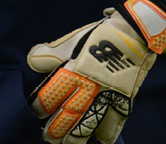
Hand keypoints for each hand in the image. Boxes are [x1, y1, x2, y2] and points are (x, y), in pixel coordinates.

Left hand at [27, 0, 165, 143]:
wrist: (134, 32)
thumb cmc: (99, 36)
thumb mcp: (72, 40)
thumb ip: (52, 53)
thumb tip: (31, 60)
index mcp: (75, 70)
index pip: (53, 94)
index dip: (42, 106)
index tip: (36, 112)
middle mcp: (91, 86)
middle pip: (70, 114)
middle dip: (56, 128)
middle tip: (47, 137)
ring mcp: (109, 95)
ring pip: (89, 123)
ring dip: (76, 137)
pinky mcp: (125, 100)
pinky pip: (115, 123)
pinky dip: (106, 135)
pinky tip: (98, 142)